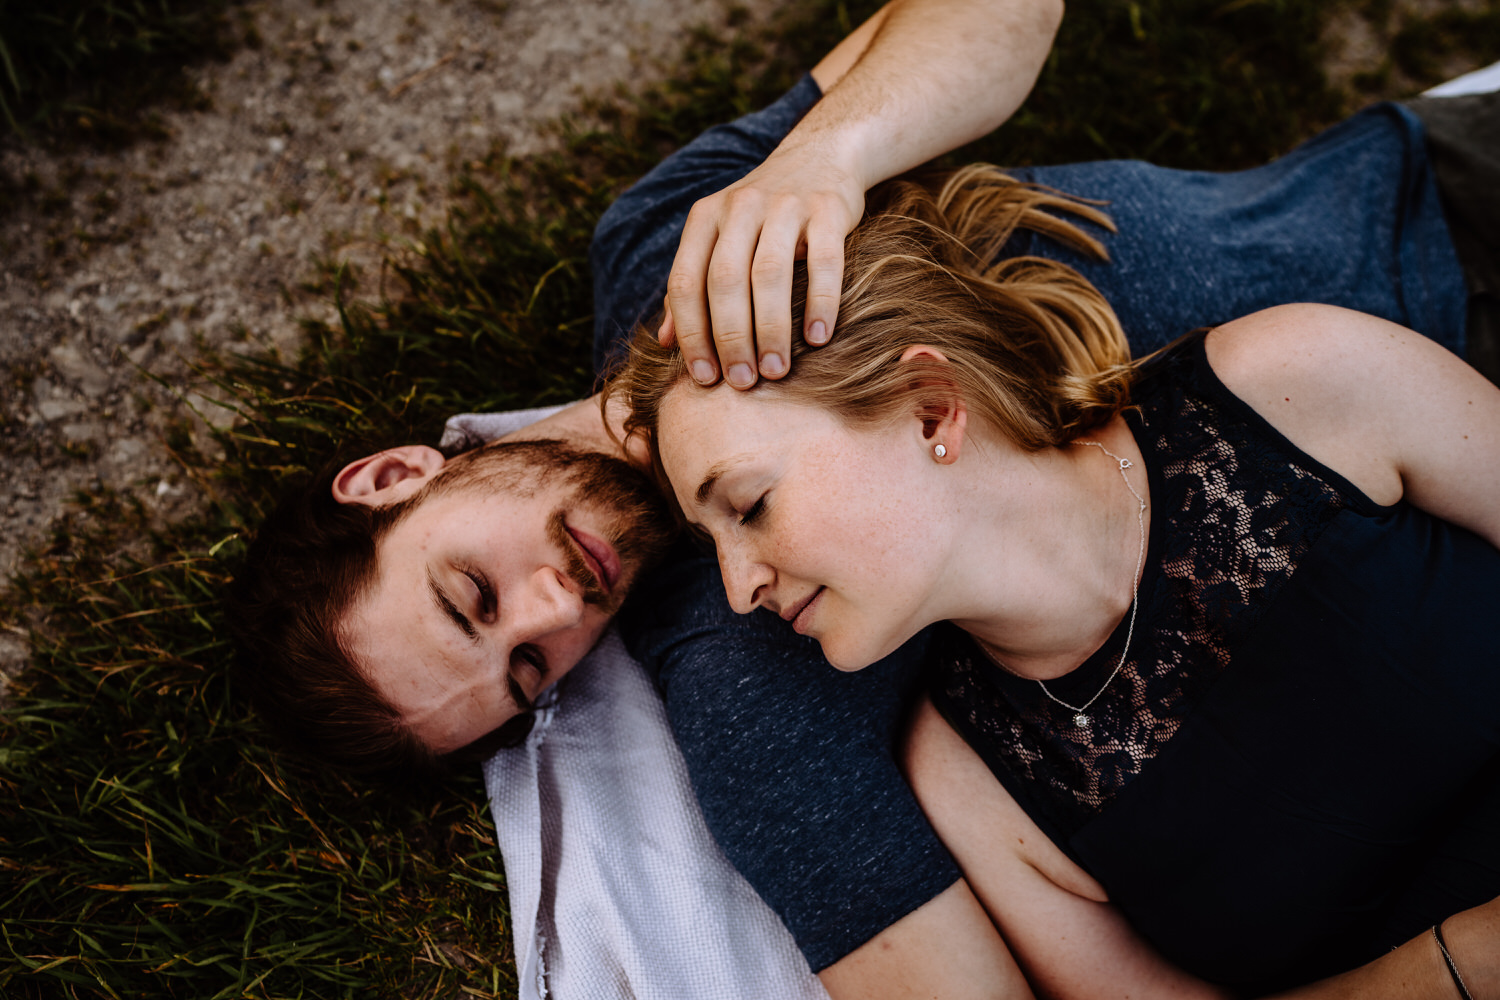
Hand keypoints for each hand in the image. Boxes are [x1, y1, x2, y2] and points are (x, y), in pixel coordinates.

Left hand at [660, 139, 864, 388]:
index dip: (691, 333)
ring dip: (771, 330)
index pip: (686, 281)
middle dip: (731, 338)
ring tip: (776, 371)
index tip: (704, 377)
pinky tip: (818, 339)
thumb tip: (664, 343)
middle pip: (724, 281)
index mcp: (704, 218)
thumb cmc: (761, 216)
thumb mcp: (718, 239)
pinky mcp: (827, 210)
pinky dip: (820, 303)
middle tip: (742, 381)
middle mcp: (739, 207)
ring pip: (769, 274)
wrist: (820, 157)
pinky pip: (823, 263)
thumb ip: (691, 287)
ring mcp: (784, 205)